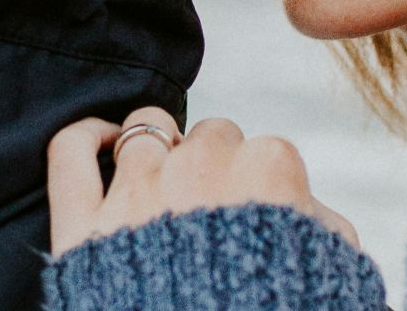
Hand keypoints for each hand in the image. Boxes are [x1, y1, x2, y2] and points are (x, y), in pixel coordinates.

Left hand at [46, 106, 360, 256]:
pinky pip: (70, 149)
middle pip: (208, 136)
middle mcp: (201, 166)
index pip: (265, 151)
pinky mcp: (84, 223)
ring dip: (157, 148)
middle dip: (213, 165)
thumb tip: (315, 213)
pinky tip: (104, 141)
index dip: (260, 185)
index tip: (258, 214)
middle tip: (215, 210)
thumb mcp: (335, 278)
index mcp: (268, 171)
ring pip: (145, 129)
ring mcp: (137, 190)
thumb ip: (327, 231)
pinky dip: (86, 136)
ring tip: (164, 180)